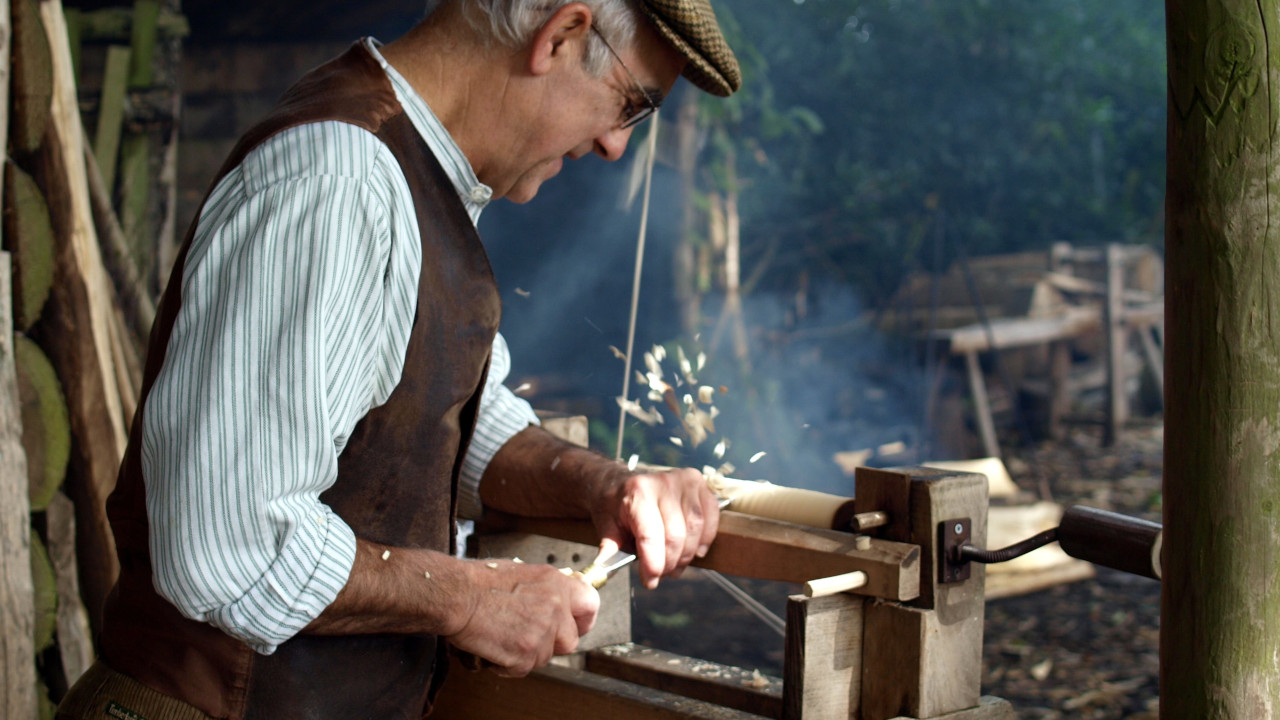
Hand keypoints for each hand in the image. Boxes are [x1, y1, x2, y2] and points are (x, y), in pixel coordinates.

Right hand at [446, 559, 598, 676]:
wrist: (456, 595)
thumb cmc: (479, 582)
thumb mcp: (522, 571)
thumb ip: (546, 587)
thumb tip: (557, 598)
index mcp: (556, 583)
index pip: (590, 604)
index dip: (583, 619)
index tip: (576, 624)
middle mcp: (554, 606)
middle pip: (570, 640)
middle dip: (552, 643)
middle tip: (530, 637)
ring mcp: (541, 631)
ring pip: (545, 657)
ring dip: (527, 653)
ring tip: (505, 636)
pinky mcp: (525, 652)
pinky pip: (524, 669)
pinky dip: (508, 664)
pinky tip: (495, 646)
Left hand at [591, 467, 719, 588]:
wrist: (621, 482)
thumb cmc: (614, 507)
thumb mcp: (606, 527)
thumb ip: (610, 551)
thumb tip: (605, 571)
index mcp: (637, 492)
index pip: (650, 535)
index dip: (653, 564)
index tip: (650, 581)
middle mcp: (662, 482)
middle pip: (676, 535)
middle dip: (669, 563)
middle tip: (661, 574)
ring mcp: (684, 481)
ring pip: (695, 528)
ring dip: (687, 555)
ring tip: (674, 565)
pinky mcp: (699, 483)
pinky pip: (710, 517)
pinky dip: (705, 539)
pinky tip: (695, 551)